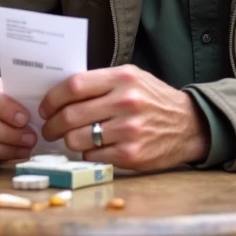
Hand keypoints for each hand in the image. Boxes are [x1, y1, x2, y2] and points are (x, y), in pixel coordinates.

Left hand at [38, 65, 209, 170]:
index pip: (74, 86)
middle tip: (49, 129)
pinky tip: (93, 148)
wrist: (189, 125)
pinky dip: (87, 154)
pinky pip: (92, 156)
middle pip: (70, 115)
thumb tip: (61, 94)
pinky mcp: (131, 155)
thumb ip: (101, 83)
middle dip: (52, 125)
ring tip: (70, 139)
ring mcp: (128, 130)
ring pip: (77, 138)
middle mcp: (125, 102)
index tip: (45, 107)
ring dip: (68, 141)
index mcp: (122, 78)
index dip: (52, 99)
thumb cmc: (153, 100)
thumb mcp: (132, 78)